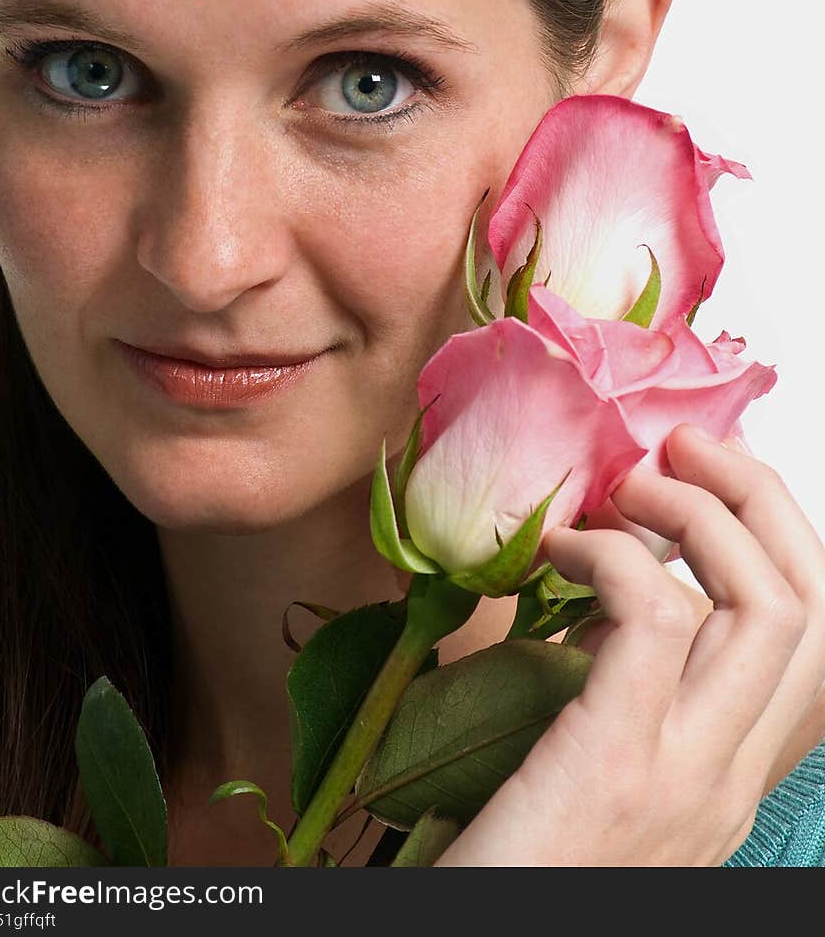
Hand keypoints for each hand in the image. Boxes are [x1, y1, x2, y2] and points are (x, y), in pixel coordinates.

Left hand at [434, 423, 824, 865]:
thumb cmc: (517, 862)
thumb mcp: (600, 768)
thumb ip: (627, 690)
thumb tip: (616, 585)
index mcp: (730, 774)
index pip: (816, 639)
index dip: (779, 535)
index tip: (708, 481)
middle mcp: (731, 778)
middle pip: (812, 602)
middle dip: (760, 497)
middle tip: (682, 450)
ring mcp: (686, 778)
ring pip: (767, 603)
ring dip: (698, 512)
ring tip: (625, 487)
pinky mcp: (614, 768)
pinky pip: (657, 616)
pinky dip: (613, 554)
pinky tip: (559, 549)